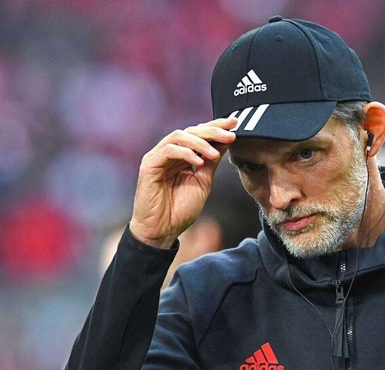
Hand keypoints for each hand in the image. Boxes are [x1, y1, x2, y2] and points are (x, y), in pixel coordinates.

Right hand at [129, 118, 236, 247]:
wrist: (162, 231)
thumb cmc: (180, 210)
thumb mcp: (202, 182)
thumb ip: (211, 162)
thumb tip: (226, 141)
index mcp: (182, 156)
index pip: (199, 134)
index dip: (216, 126)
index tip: (235, 123)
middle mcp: (169, 153)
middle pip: (191, 131)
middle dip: (212, 131)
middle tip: (230, 135)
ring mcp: (157, 157)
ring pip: (179, 136)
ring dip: (200, 142)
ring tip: (215, 154)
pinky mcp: (149, 165)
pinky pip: (168, 150)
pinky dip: (185, 153)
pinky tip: (198, 162)